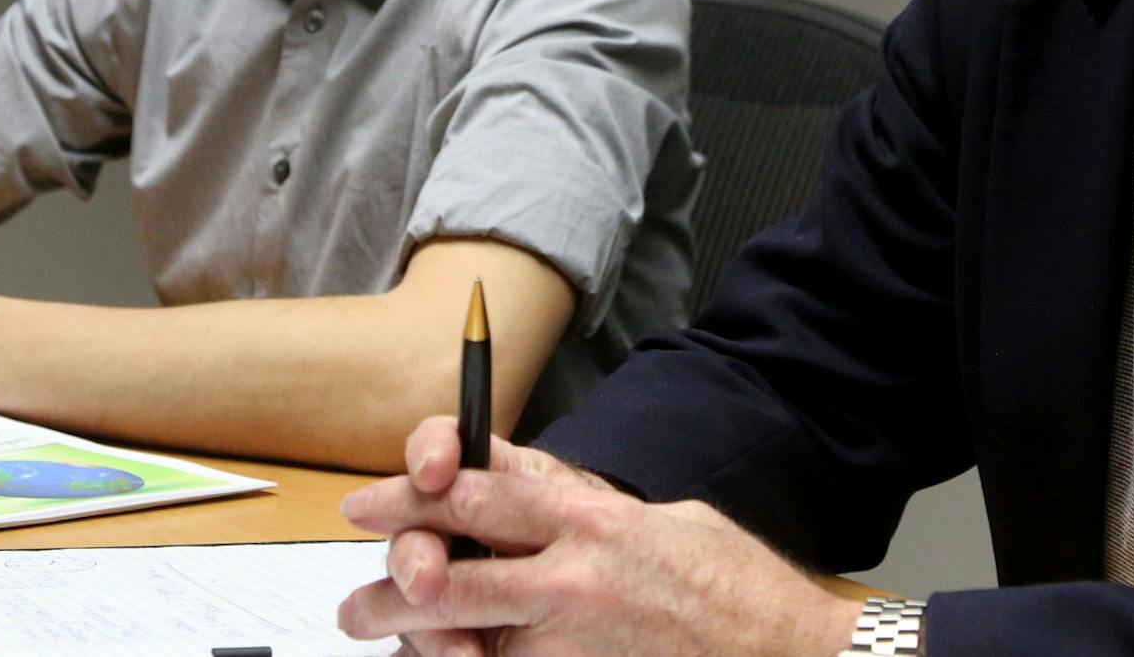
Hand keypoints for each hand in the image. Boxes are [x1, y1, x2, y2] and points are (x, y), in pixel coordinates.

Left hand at [337, 417, 862, 656]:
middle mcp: (572, 573)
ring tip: (373, 627)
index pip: (481, 492)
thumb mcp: (661, 521)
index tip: (371, 501)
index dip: (414, 492)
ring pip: (460, 631)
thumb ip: (593, 513)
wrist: (780, 649)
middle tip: (353, 592)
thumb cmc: (732, 586)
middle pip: (451, 563)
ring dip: (411, 632)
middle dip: (391, 570)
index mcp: (592, 517)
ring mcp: (569, 636)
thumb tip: (543, 507)